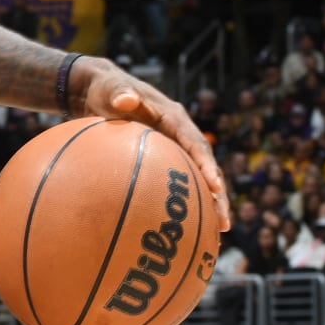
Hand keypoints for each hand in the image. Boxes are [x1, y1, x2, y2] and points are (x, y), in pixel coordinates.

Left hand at [72, 58, 229, 230]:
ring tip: (216, 235)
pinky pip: (176, 182)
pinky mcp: (164, 158)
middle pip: (205, 167)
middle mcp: (180, 134)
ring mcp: (174, 147)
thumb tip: (125, 99)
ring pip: (196, 178)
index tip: (214, 186)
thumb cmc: (104, 91)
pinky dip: (182, 202)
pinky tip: (180, 230)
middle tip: (224, 223)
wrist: (100, 92)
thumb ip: (118, 93)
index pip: (196, 143)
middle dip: (218, 195)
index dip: (206, 164)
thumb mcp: (109, 90)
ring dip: (207, 204)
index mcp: (174, 118)